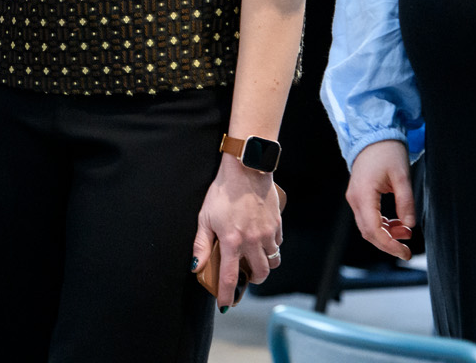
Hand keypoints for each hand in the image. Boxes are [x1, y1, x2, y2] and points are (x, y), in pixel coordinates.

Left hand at [192, 157, 282, 306]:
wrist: (246, 169)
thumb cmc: (222, 191)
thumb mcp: (205, 217)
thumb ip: (201, 244)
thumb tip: (196, 266)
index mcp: (232, 241)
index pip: (230, 277)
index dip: (227, 295)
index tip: (225, 305)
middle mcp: (253, 241)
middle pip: (260, 274)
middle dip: (253, 280)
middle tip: (246, 277)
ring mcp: (268, 233)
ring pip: (273, 261)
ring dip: (265, 265)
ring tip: (256, 259)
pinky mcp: (277, 224)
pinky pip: (278, 244)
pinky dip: (272, 247)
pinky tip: (263, 240)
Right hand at [346, 140, 416, 260]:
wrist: (374, 134)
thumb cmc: (387, 151)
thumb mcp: (402, 176)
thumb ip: (406, 201)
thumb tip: (410, 225)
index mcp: (363, 194)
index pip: (373, 229)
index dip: (389, 245)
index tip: (405, 252)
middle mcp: (355, 198)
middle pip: (368, 232)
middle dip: (387, 244)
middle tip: (407, 251)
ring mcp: (355, 197)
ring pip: (367, 227)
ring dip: (386, 234)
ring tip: (406, 233)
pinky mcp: (359, 196)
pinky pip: (368, 218)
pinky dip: (382, 225)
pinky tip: (397, 224)